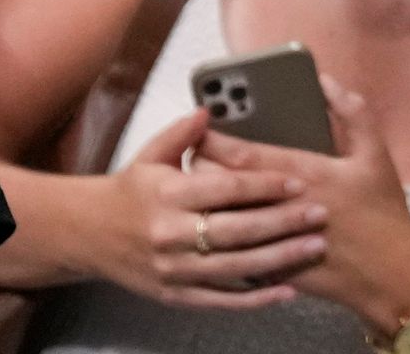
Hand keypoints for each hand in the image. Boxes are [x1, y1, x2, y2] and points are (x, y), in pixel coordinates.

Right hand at [99, 111, 324, 309]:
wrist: (88, 235)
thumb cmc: (128, 191)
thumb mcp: (150, 154)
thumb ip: (183, 133)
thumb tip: (210, 109)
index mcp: (168, 195)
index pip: (226, 189)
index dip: (265, 185)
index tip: (298, 180)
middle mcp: (171, 234)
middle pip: (237, 230)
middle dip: (283, 222)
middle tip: (320, 213)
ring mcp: (173, 270)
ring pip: (235, 266)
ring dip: (279, 258)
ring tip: (314, 246)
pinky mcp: (174, 295)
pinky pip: (221, 299)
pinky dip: (255, 299)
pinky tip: (285, 291)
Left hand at [204, 92, 409, 329]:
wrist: (389, 274)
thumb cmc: (382, 211)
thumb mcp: (375, 154)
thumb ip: (352, 112)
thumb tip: (325, 81)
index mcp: (302, 174)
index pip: (240, 155)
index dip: (213, 140)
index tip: (201, 128)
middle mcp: (279, 207)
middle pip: (218, 188)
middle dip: (199, 169)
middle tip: (194, 156)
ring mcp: (272, 241)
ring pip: (217, 219)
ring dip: (203, 203)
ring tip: (199, 188)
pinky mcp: (271, 268)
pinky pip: (232, 249)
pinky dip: (219, 236)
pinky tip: (218, 225)